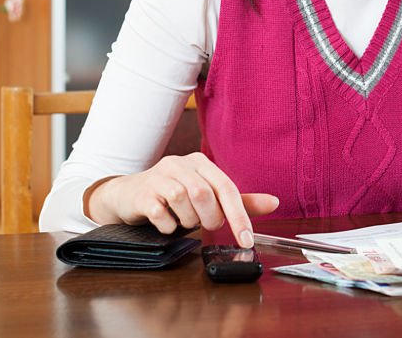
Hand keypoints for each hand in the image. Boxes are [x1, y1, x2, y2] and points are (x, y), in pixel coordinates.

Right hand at [86, 152, 279, 247]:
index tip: (246, 239)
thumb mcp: (205, 196)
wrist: (127, 195)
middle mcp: (180, 164)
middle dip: (209, 218)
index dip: (239, 215)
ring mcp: (159, 176)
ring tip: (182, 221)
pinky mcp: (142, 192)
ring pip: (183, 200)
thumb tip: (273, 203)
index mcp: (200, 162)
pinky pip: (160, 212)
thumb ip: (238, 201)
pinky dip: (168, 225)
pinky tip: (166, 224)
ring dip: (187, 221)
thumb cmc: (171, 196)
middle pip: (204, 193)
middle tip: (203, 225)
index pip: (227, 187)